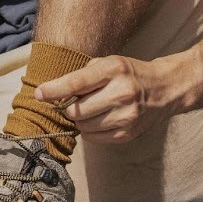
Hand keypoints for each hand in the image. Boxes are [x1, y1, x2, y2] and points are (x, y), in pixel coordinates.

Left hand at [35, 55, 174, 143]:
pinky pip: (94, 138)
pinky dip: (91, 130)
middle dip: (70, 108)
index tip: (38, 94)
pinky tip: (101, 118)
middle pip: (77, 111)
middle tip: (77, 102)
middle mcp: (122, 93)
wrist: (164, 89)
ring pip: (83, 127)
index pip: (76, 83)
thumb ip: (82, 76)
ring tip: (93, 109)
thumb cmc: (129, 73)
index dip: (54, 90)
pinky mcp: (127, 133)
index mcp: (114, 69)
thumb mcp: (108, 63)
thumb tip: (53, 95)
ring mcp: (126, 116)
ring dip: (80, 120)